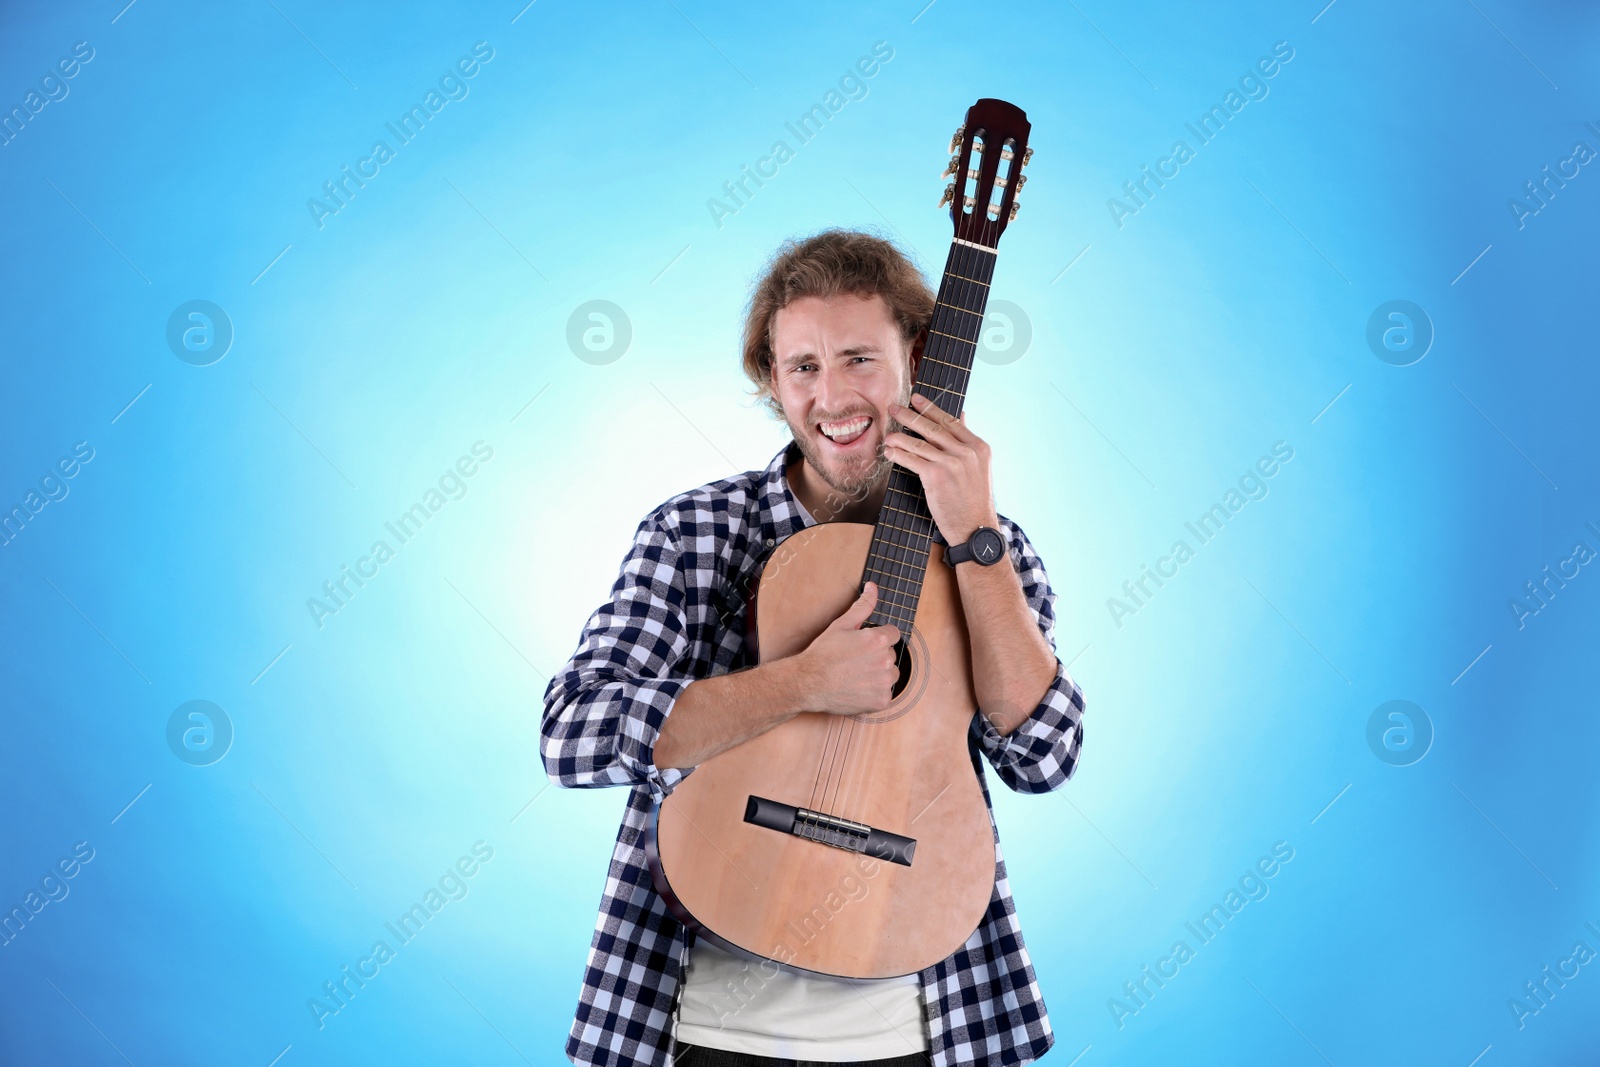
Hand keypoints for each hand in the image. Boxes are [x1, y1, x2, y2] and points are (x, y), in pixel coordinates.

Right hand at [792, 582, 901, 716]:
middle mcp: (885, 660)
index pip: (893, 634)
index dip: (877, 639)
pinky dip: (874, 693)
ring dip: (879, 675)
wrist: (809, 683)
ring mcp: (884, 682)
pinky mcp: (881, 701)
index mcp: (878, 639)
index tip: (864, 647)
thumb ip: (862, 605)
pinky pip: (885, 694)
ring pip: (890, 675)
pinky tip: (857, 689)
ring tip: (856, 675)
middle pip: (891, 655)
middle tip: (855, 662)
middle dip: (877, 657)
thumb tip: (872, 587)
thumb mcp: (841, 625)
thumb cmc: (823, 654)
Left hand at [884, 393, 998, 545]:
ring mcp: (951, 463)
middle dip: (910, 415)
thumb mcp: (979, 466)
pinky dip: (898, 454)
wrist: (975, 528)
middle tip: (893, 407)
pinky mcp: (936, 476)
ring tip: (887, 434)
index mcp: (978, 446)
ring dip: (899, 437)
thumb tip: (963, 415)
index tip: (916, 398)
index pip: (951, 421)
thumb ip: (967, 441)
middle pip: (932, 427)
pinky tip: (890, 452)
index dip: (931, 408)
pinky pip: (912, 460)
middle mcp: (966, 452)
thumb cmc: (974, 500)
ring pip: (919, 443)